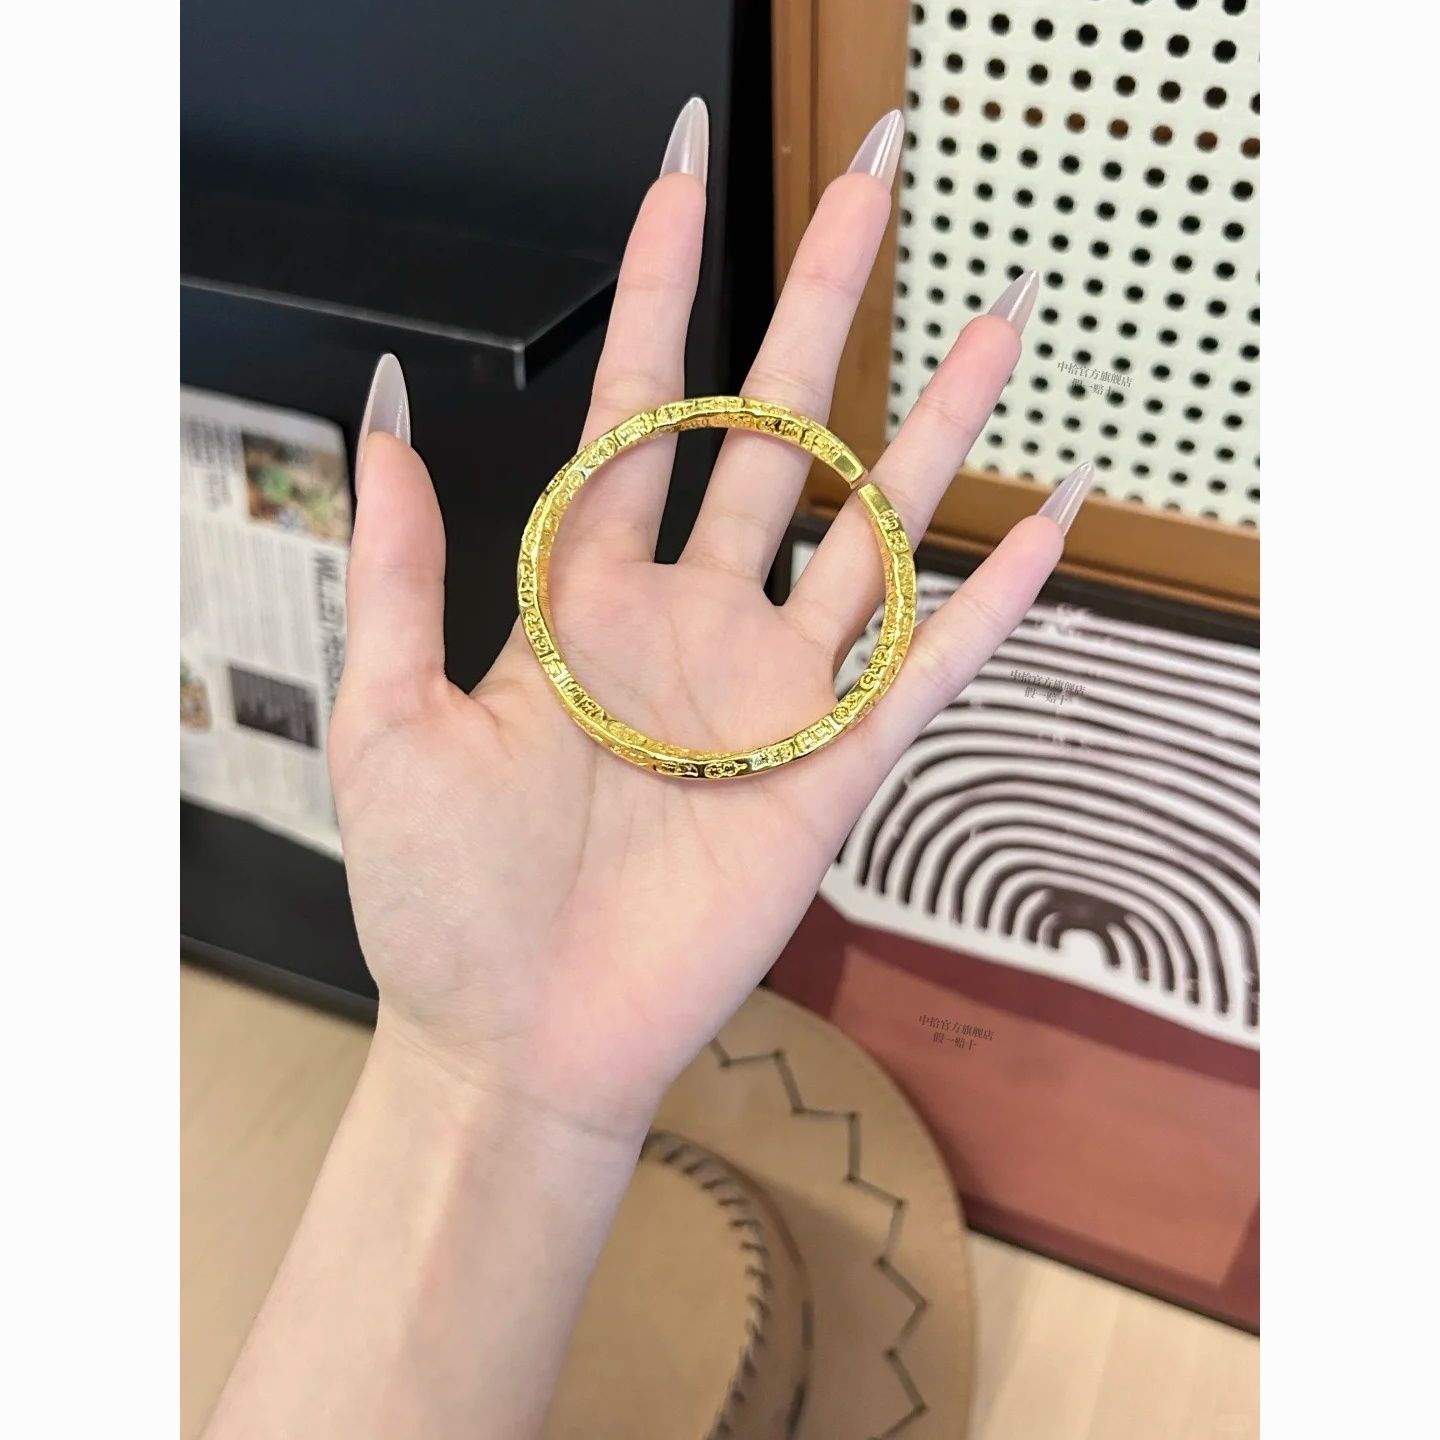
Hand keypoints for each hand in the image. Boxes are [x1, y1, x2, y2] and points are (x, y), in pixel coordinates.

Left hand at [329, 103, 1088, 1145]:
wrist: (515, 1042)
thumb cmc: (436, 897)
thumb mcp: (389, 722)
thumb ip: (402, 572)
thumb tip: (385, 416)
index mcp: (582, 599)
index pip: (634, 414)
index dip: (660, 294)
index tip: (684, 180)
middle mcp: (688, 624)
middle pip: (770, 436)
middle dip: (819, 311)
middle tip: (871, 188)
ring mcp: (768, 692)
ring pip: (866, 532)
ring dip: (931, 432)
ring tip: (992, 326)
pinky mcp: (828, 773)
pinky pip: (925, 670)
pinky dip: (988, 603)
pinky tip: (1044, 525)